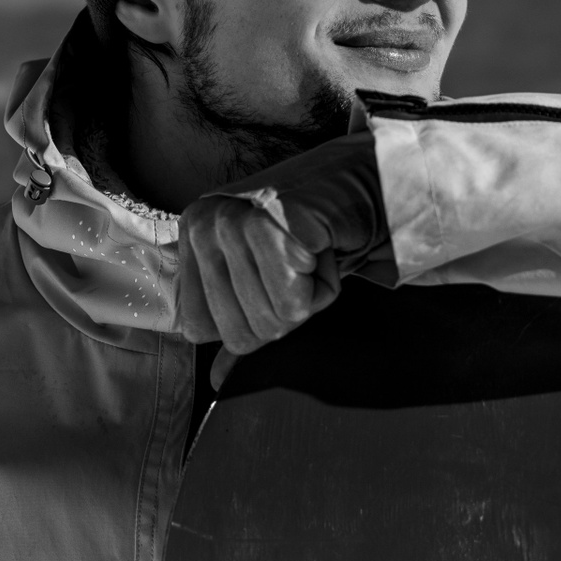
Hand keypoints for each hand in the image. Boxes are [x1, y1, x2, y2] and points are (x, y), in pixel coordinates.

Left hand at [177, 132, 383, 384]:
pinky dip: (324, 287)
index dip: (249, 323)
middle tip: (300, 266)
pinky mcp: (271, 227)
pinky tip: (324, 248)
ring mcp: (234, 222)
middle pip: (239, 333)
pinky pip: (295, 304)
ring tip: (312, 253)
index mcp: (192, 235)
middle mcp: (204, 225)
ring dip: (307, 298)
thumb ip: (238, 320)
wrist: (368, 177)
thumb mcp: (266, 275)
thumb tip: (216, 382)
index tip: (275, 283)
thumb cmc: (317, 229)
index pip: (198, 329)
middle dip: (284, 313)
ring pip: (270, 321)